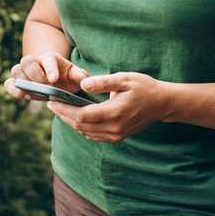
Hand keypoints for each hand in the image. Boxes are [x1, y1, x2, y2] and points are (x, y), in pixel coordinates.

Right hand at [3, 52, 89, 100]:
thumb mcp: (76, 75)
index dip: (50, 69)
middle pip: (27, 61)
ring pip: (16, 70)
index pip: (48, 60)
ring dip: (22, 81)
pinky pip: (9, 82)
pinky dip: (11, 88)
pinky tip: (20, 95)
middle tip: (43, 86)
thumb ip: (80, 76)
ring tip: (29, 93)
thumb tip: (83, 79)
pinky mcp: (17, 82)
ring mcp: (24, 72)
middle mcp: (35, 62)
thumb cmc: (68, 77)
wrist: (57, 80)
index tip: (54, 79)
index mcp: (51, 59)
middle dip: (34, 75)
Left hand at [47, 72, 169, 142]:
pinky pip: (94, 135)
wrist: (162, 103)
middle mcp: (113, 128)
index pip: (81, 116)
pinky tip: (76, 117)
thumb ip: (103, 82)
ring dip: (71, 122)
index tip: (52, 102)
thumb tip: (83, 84)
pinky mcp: (117, 136)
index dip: (64, 110)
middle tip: (52, 104)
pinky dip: (82, 127)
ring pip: (85, 132)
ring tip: (61, 109)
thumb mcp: (124, 79)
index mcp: (114, 113)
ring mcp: (116, 135)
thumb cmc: (144, 87)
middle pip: (80, 126)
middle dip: (63, 116)